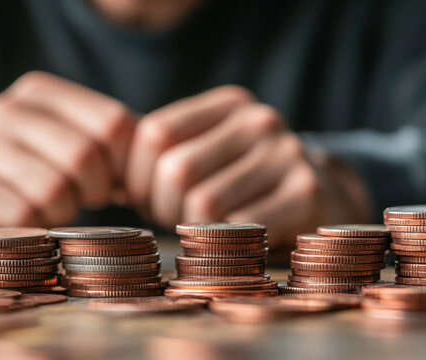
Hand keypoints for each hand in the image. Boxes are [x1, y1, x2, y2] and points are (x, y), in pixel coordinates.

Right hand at [0, 72, 134, 230]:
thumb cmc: (36, 175)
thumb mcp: (73, 147)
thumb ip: (117, 143)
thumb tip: (159, 155)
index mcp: (39, 92)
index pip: (113, 124)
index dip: (126, 165)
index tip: (117, 184)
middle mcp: (4, 109)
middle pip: (85, 155)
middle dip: (97, 191)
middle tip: (87, 201)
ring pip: (53, 188)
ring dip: (64, 212)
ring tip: (55, 209)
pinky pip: (22, 214)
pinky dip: (35, 229)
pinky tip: (28, 224)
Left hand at [125, 85, 370, 249]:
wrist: (319, 196)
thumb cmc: (242, 179)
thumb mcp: (207, 151)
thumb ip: (160, 154)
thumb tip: (106, 179)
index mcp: (229, 103)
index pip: (155, 134)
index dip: (138, 176)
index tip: (145, 196)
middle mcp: (260, 120)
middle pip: (176, 170)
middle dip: (162, 206)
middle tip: (171, 218)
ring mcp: (287, 153)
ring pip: (204, 203)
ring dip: (191, 228)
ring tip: (200, 228)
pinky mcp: (306, 192)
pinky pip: (239, 226)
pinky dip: (224, 242)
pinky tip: (230, 239)